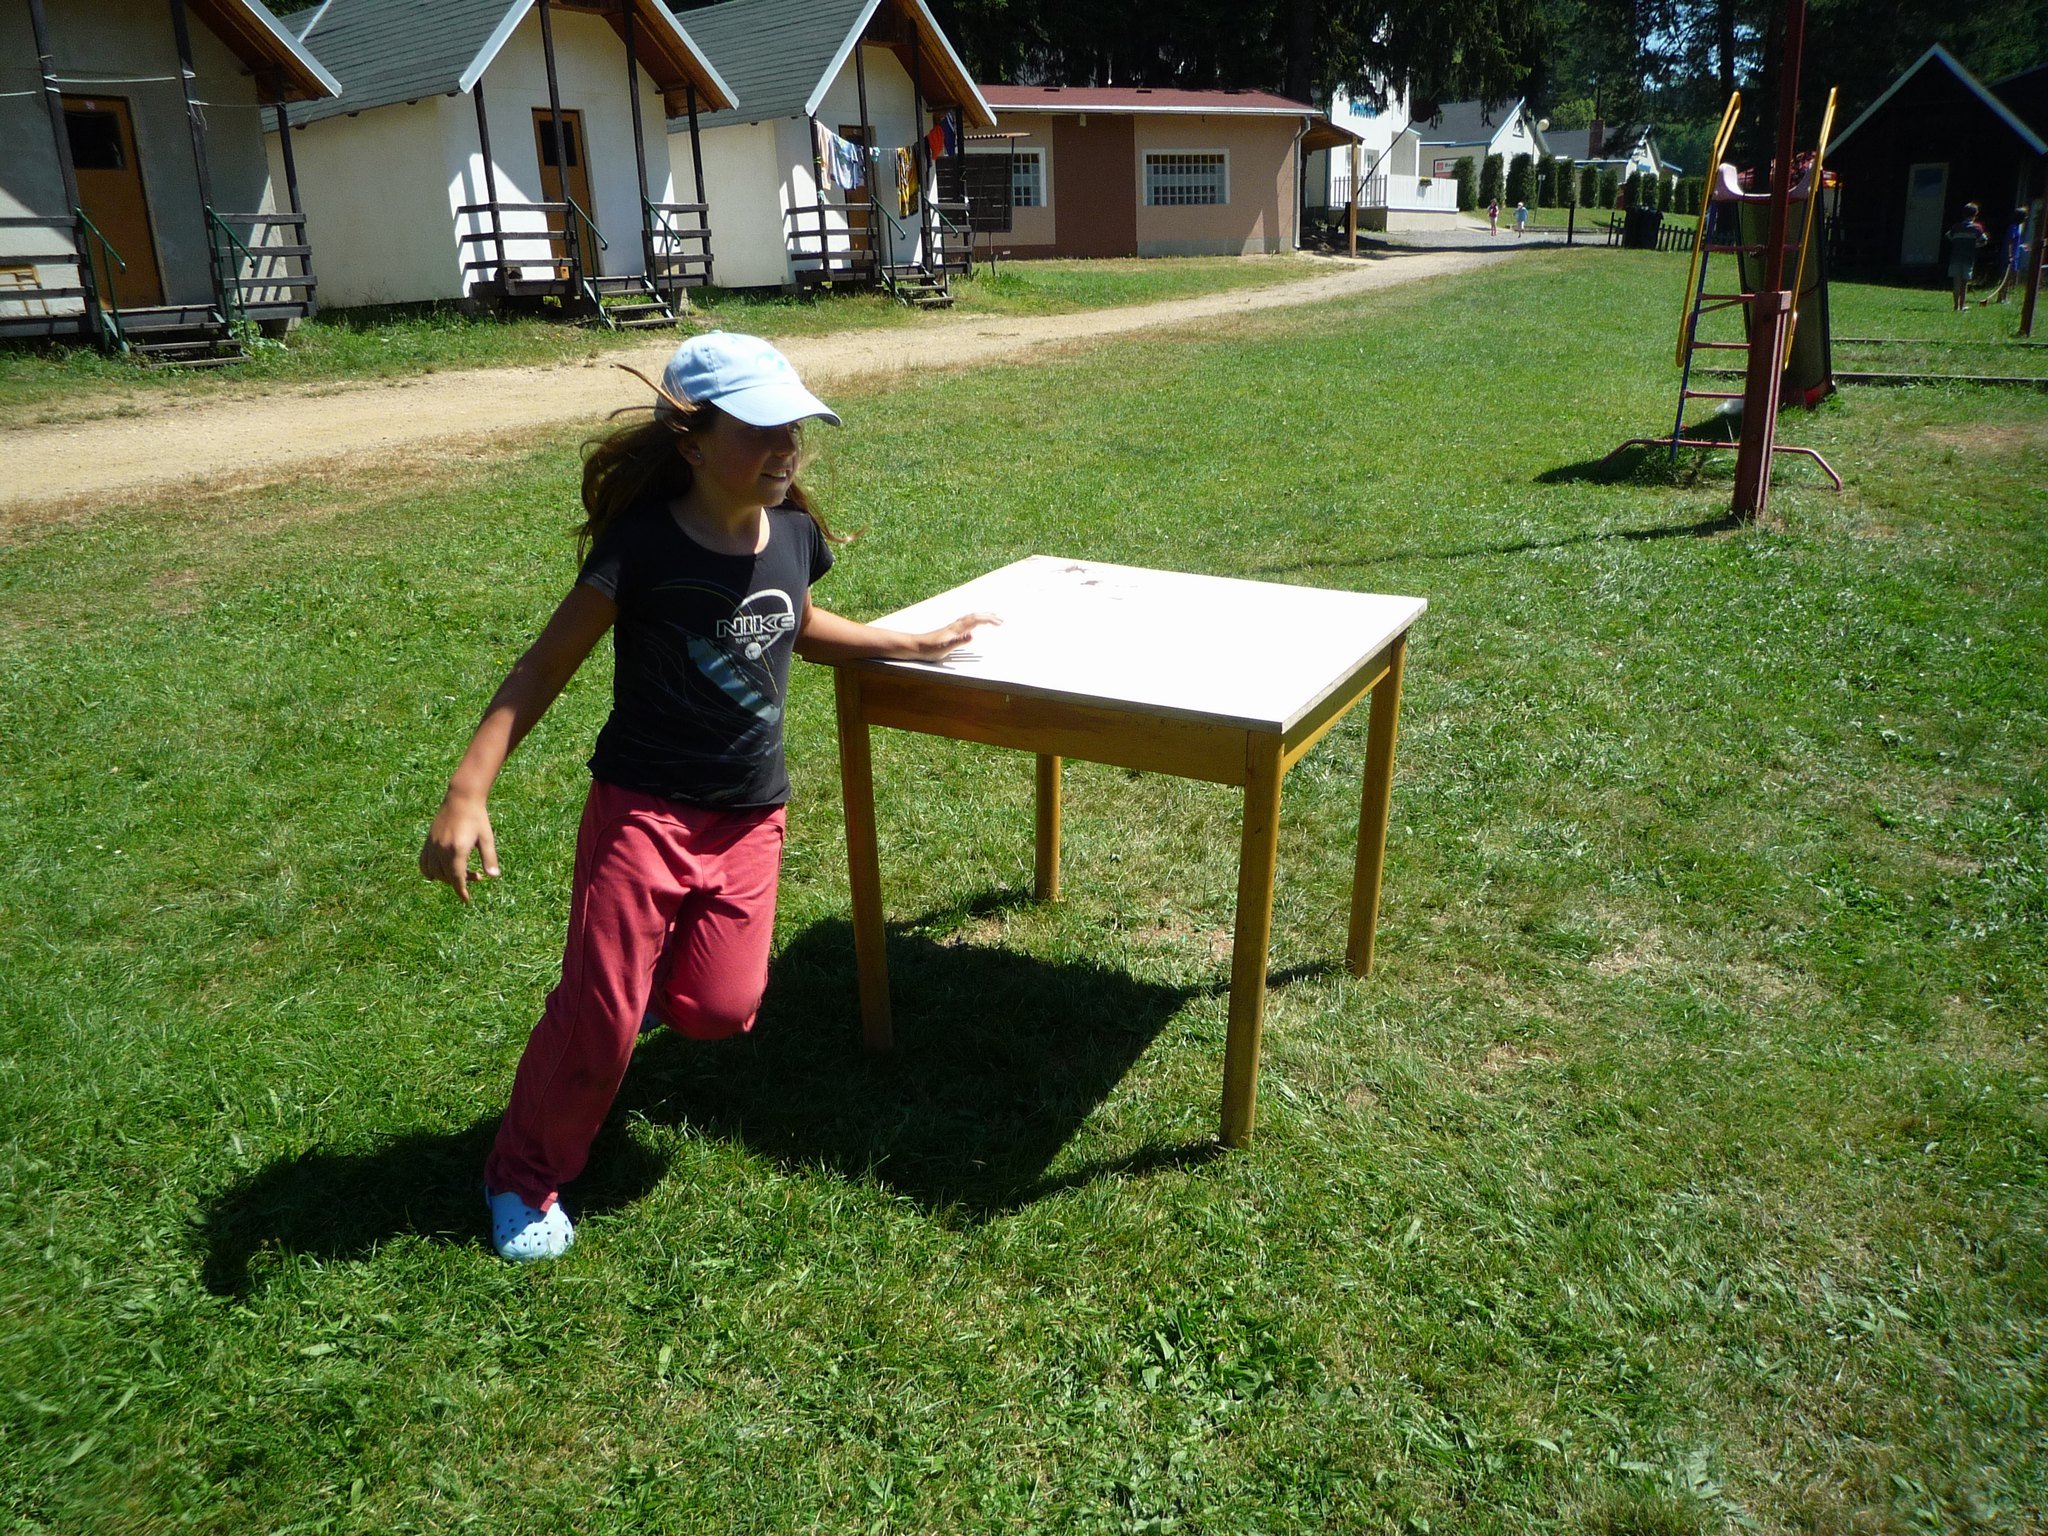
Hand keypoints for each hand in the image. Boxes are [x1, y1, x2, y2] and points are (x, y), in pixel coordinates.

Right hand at [420, 788, 498, 902]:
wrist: (461, 798)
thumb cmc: (477, 818)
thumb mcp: (486, 838)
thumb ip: (489, 858)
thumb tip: (494, 876)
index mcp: (457, 849)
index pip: (457, 878)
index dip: (461, 891)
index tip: (466, 900)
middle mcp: (442, 849)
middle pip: (446, 877)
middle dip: (459, 882)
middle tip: (476, 876)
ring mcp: (432, 845)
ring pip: (433, 872)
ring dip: (446, 877)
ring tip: (462, 871)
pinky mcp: (428, 841)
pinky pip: (423, 862)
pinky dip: (429, 871)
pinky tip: (438, 873)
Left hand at [912, 611, 1000, 659]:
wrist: (916, 646)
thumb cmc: (930, 649)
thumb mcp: (945, 647)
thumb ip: (959, 641)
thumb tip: (973, 635)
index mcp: (957, 628)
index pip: (976, 620)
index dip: (988, 620)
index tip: (1000, 622)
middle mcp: (955, 626)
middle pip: (974, 617)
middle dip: (988, 617)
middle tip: (1001, 620)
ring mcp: (952, 628)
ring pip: (970, 618)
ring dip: (982, 617)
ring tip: (991, 619)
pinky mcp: (949, 632)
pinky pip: (966, 622)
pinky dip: (974, 621)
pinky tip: (973, 626)